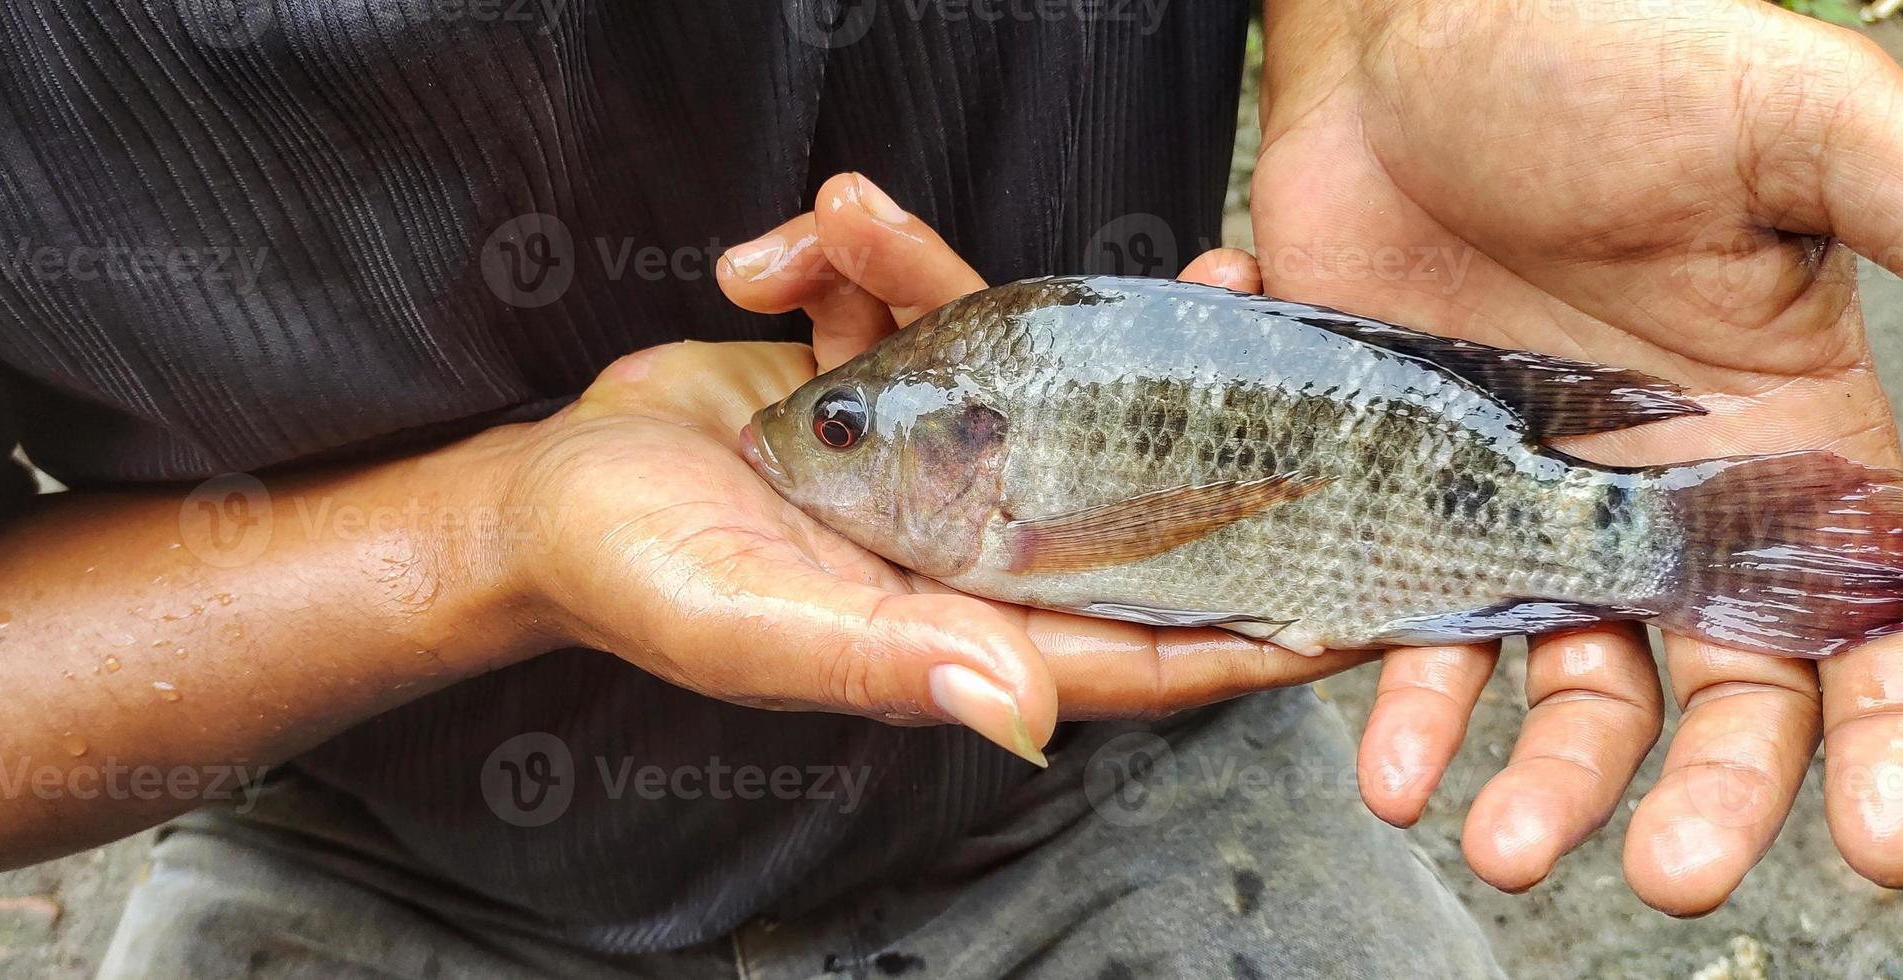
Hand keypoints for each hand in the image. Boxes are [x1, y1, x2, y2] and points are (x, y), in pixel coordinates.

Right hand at [473, 175, 1354, 763]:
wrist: (538, 493)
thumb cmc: (631, 577)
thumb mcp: (752, 624)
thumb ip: (886, 660)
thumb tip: (1023, 710)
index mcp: (955, 621)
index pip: (1135, 639)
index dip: (1251, 629)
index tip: (1364, 597)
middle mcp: (958, 541)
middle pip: (1114, 485)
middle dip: (1201, 419)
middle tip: (1277, 333)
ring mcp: (921, 458)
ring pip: (1024, 364)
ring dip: (1019, 287)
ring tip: (977, 228)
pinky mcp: (873, 385)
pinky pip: (906, 301)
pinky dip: (854, 257)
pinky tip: (783, 249)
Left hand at [1257, 0, 1902, 912]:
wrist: (1400, 36)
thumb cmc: (1603, 57)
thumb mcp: (1796, 129)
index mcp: (1803, 439)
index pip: (1893, 623)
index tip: (1894, 833)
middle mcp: (1680, 503)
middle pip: (1733, 698)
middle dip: (1718, 798)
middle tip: (1677, 874)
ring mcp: (1539, 511)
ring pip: (1573, 693)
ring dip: (1551, 785)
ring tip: (1502, 847)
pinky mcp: (1412, 500)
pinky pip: (1423, 631)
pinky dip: (1410, 708)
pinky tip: (1392, 762)